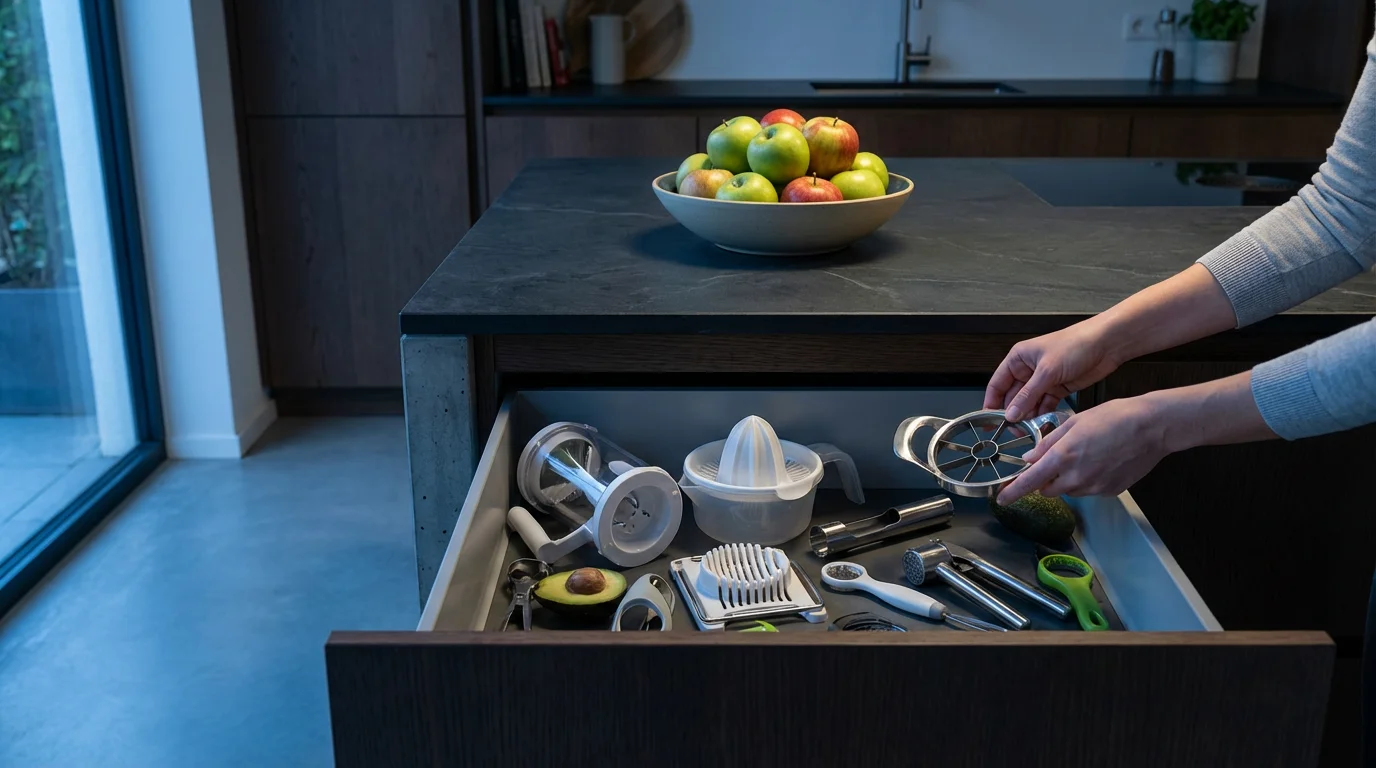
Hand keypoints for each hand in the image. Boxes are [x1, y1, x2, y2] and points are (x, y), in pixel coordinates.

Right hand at [984, 321, 1121, 421]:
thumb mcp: (1047, 371)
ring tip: (1028, 429)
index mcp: (1019, 358)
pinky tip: (1042, 424)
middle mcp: (1028, 370)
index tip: (988, 421)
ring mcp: (1043, 380)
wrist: (1106, 345)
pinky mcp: (1058, 388)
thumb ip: (1027, 395)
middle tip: (1012, 429)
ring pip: (1029, 404)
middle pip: (1012, 397)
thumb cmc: (1075, 344)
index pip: (997, 384)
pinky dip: (1043, 415)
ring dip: (1028, 416)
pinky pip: (1045, 406)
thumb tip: (1011, 413)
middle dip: (1012, 413)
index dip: (991, 403)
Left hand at [995, 396, 1170, 503]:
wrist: (1152, 427)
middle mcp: (1076, 477)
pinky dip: (1087, 479)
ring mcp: (1095, 487)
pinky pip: (1089, 489)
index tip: (1001, 498)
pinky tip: (1100, 461)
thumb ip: (1048, 443)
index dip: (1012, 492)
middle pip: (1047, 489)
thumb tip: (1030, 458)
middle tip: (1056, 460)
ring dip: (1067, 479)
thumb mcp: (1074, 422)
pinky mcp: (1110, 491)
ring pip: (1069, 490)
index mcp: (1063, 457)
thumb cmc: (1115, 418)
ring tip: (1085, 454)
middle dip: (1045, 479)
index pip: (1029, 482)